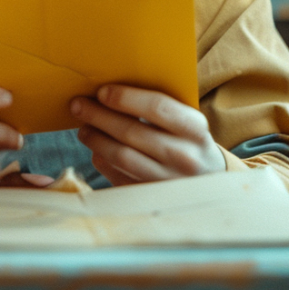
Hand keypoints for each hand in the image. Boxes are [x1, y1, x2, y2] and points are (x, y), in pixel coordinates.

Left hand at [70, 84, 225, 185]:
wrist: (210, 183)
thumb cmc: (189, 142)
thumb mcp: (188, 122)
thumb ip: (160, 108)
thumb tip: (111, 92)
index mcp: (195, 129)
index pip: (157, 107)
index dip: (125, 98)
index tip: (101, 91)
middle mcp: (184, 156)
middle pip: (132, 132)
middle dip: (99, 116)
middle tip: (78, 105)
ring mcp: (168, 181)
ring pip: (121, 157)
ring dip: (96, 140)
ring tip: (84, 128)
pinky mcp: (152, 198)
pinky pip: (119, 177)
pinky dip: (103, 161)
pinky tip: (96, 150)